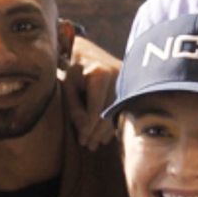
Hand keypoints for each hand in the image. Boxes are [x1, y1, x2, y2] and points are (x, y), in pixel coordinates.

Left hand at [60, 26, 121, 150]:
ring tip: (94, 143)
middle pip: (108, 113)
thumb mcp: (69, 86)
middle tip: (88, 146)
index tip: (82, 140)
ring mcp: (125, 81)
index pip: (96, 108)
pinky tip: (103, 135)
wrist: (88, 51)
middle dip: (97, 132)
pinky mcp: (128, 86)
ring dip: (104, 131)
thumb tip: (84, 130)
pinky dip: (111, 124)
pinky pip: (120, 109)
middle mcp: (117, 77)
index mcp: (100, 74)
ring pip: (116, 113)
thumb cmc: (74, 69)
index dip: (89, 127)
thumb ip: (74, 107)